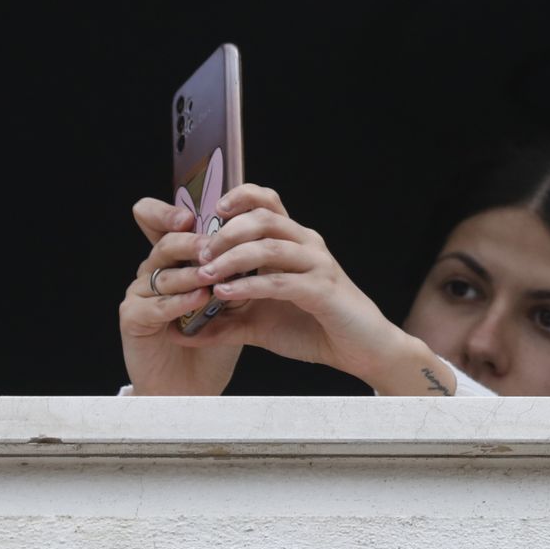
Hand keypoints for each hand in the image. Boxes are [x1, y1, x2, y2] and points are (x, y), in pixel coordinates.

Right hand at [117, 198, 244, 394]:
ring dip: (189, 273)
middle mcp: (153, 272)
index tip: (193, 214)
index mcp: (173, 261)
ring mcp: (139, 294)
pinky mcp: (133, 319)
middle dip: (190, 242)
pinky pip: (155, 305)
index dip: (168, 213)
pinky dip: (179, 302)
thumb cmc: (212, 343)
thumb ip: (238, 274)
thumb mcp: (232, 303)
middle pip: (164, 243)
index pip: (157, 222)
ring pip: (162, 273)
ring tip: (212, 275)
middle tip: (212, 246)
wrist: (194, 387)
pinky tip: (200, 300)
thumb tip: (260, 244)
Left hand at [192, 184, 454, 394]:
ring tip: (206, 274)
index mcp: (294, 242)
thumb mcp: (263, 322)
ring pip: (270, 245)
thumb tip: (186, 331)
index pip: (267, 203)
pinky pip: (281, 280)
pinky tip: (226, 293)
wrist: (362, 350)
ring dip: (232, 257)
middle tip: (199, 253)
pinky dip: (250, 285)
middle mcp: (307, 245)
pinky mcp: (323, 291)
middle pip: (263, 218)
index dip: (238, 198)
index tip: (210, 213)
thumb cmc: (315, 329)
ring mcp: (318, 265)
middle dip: (225, 233)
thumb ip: (228, 321)